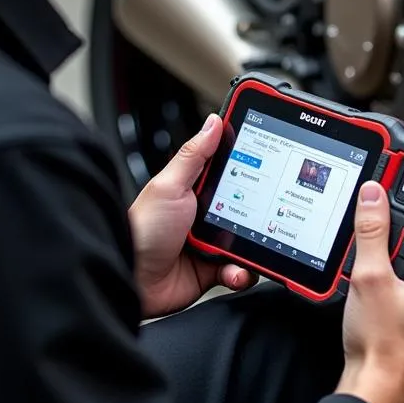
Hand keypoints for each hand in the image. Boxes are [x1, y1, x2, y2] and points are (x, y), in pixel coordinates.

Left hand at [129, 114, 256, 317]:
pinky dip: (241, 272)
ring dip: (252, 247)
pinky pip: (239, 269)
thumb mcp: (170, 185)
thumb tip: (214, 122)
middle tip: (263, 214)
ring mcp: (210, 242)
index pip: (230, 170)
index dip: (251, 165)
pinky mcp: (213, 269)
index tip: (271, 160)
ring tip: (245, 249)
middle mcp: (205, 213)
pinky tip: (234, 270)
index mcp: (195, 189)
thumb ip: (194, 155)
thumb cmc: (143, 229)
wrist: (131, 280)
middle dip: (259, 212)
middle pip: (248, 206)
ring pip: (248, 239)